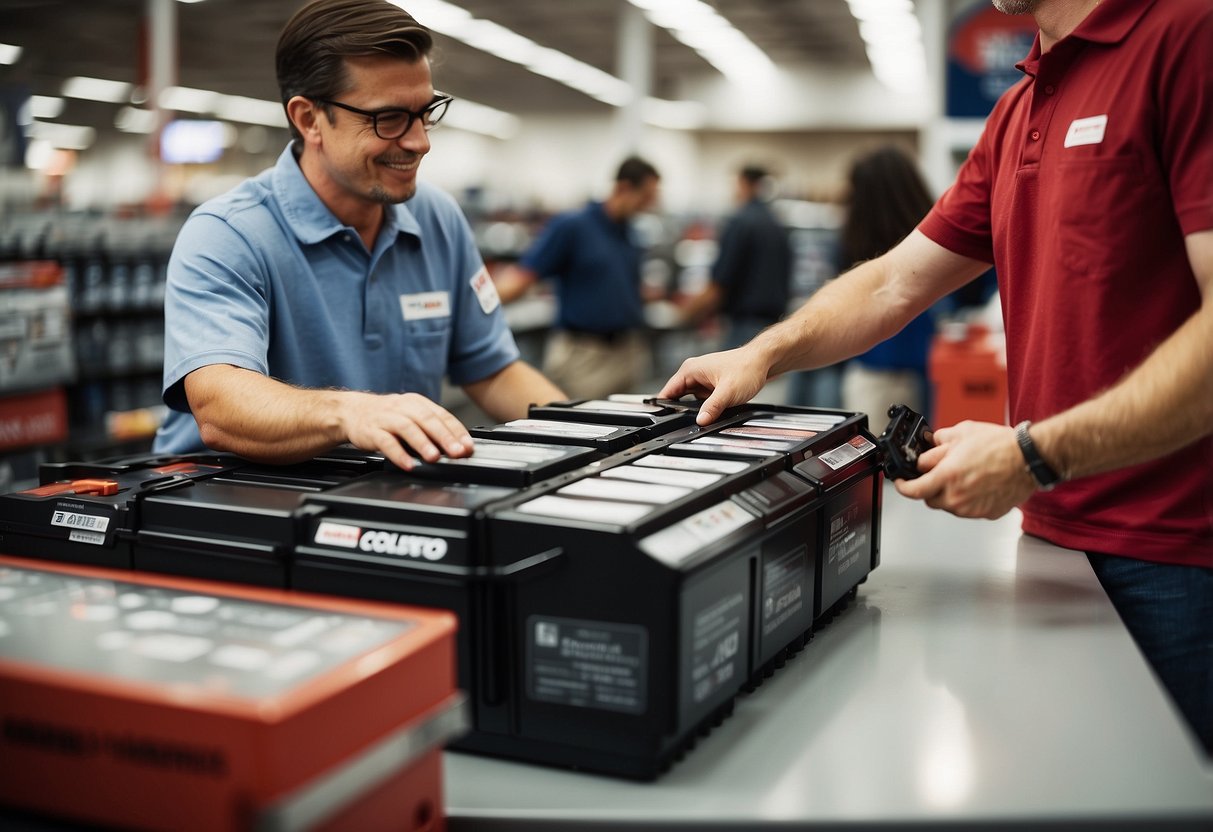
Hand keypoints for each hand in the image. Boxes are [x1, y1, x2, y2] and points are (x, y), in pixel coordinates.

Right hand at [339, 391, 473, 470]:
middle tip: (457, 452)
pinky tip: (408, 464)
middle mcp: (403, 408)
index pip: (442, 415)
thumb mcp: (411, 417)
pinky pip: (386, 442)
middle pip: (427, 420)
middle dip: (445, 437)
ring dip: (423, 443)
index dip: (457, 431)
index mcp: (417, 403)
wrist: (351, 412)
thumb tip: (457, 447)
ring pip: (407, 428)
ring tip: (434, 457)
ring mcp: (387, 418)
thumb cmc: (387, 417)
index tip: (468, 446)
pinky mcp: (371, 431)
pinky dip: (398, 454)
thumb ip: (432, 429)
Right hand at [658, 345, 770, 425]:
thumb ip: (712, 408)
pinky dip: (704, 407)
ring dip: (694, 409)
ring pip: (690, 400)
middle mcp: (693, 373)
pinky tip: (710, 413)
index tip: (664, 420)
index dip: (663, 407)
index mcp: (690, 370)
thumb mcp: (727, 392)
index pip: (667, 391)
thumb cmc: (747, 368)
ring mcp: (702, 379)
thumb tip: (700, 421)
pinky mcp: (711, 385)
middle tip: (683, 425)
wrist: (763, 361)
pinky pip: (701, 399)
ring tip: (701, 417)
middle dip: (680, 411)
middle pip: (677, 397)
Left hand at [894, 420, 1036, 518]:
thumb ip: (936, 447)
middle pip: (930, 499)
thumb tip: (925, 456)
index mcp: (948, 476)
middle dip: (929, 486)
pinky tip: (977, 484)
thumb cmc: (1000, 445)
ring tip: (964, 475)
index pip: (914, 490)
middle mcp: (957, 496)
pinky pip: (967, 509)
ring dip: (949, 493)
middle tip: (939, 473)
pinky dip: (966, 499)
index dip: (903, 487)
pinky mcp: (986, 514)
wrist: (1029, 458)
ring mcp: (972, 508)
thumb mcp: (960, 434)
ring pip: (948, 505)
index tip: (901, 483)